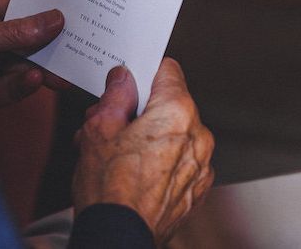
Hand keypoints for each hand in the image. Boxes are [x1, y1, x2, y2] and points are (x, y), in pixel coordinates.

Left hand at [0, 0, 66, 116]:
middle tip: (83, 45)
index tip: (77, 13)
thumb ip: (13, 32)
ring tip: (65, 73)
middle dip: (53, 42)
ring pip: (27, 62)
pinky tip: (36, 81)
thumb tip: (55, 19)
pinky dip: (25, 85)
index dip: (48, 9)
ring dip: (46, 68)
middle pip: (29, 35)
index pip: (23, 3)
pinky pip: (14, 86)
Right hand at [72, 58, 214, 243]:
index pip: (167, 69)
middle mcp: (198, 134)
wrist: (118, 238)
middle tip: (112, 123)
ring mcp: (201, 162)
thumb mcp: (99, 128)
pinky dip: (163, 159)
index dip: (144, 73)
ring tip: (119, 151)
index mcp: (177, 111)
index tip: (129, 82)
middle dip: (141, 108)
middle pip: (170, 101)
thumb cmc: (109, 190)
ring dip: (151, 134)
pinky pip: (182, 158)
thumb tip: (123, 78)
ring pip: (175, 131)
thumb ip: (116, 94)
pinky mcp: (198, 186)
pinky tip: (136, 171)